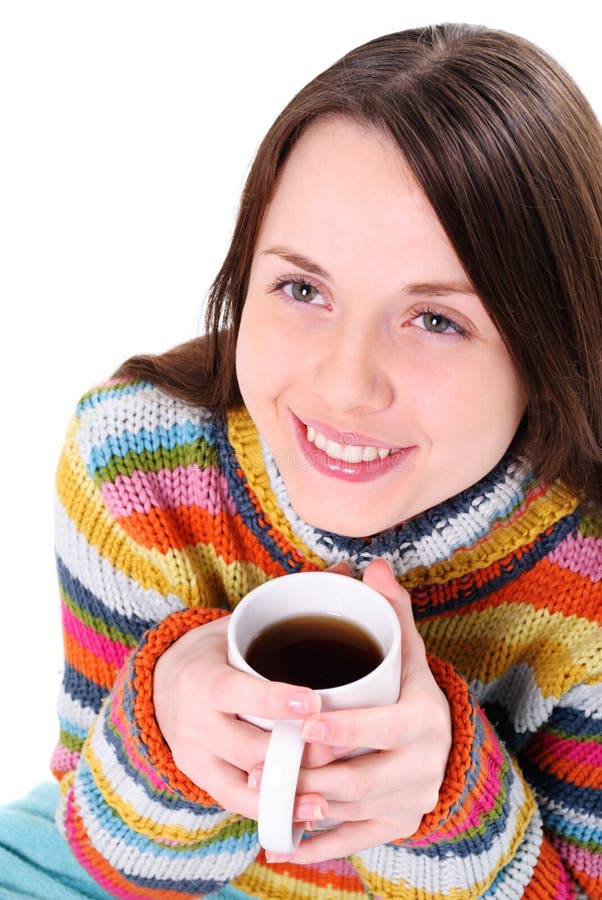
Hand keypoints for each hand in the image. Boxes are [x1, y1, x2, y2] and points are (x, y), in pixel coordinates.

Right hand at [153, 612, 332, 822]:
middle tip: (342, 752)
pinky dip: (273, 812)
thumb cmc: (217, 651)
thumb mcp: (240, 624)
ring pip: (245, 782)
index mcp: (203, 679)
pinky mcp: (203, 781)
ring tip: (330, 795)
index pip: (235, 693)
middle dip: (293, 753)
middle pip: (247, 747)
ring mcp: (197, 757)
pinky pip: (238, 804)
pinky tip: (306, 817)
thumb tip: (343, 571)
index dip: (273, 701)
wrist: (164, 686)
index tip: (313, 704)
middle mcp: (195, 722)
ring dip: (288, 790)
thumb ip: (289, 603)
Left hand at [253, 558, 452, 863]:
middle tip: (265, 763)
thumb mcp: (406, 650)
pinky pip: (357, 840)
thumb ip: (391, 610)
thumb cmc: (409, 690)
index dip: (344, 729)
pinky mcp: (398, 825)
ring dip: (308, 807)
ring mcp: (411, 800)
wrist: (442, 745)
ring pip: (353, 810)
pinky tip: (284, 843)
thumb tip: (375, 564)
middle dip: (311, 775)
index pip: (383, 727)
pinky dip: (319, 845)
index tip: (304, 724)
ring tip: (264, 794)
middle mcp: (423, 765)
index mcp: (423, 719)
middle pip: (361, 777)